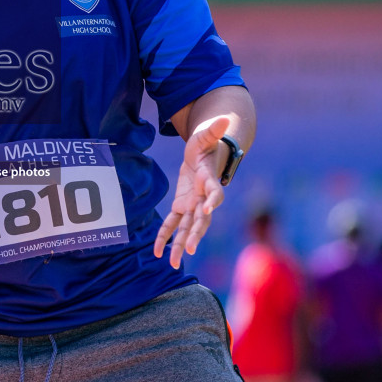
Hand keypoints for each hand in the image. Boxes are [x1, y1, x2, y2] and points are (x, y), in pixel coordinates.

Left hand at [152, 116, 230, 267]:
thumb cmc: (205, 145)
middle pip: (201, 219)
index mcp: (209, 181)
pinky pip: (172, 224)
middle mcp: (203, 198)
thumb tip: (225, 118)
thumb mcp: (205, 136)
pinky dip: (165, 236)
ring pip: (187, 228)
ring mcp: (192, 205)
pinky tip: (156, 252)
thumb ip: (213, 130)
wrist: (202, 155)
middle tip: (191, 250)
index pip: (215, 194)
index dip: (212, 202)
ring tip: (173, 263)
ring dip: (181, 244)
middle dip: (196, 234)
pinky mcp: (181, 206)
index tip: (207, 211)